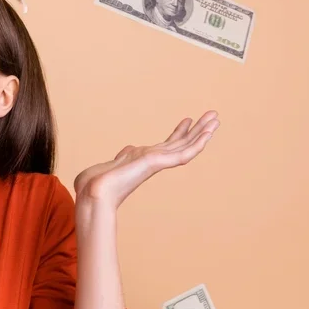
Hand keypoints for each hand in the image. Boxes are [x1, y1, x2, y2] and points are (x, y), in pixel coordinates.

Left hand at [73, 111, 218, 209]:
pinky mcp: (157, 163)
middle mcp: (153, 161)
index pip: (167, 144)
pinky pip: (183, 153)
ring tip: (215, 118)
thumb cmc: (96, 183)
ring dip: (202, 133)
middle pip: (180, 143)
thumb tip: (127, 149)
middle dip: (197, 130)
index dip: (179, 133)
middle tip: (212, 116)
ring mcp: (156, 162)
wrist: (93, 192)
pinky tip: (208, 133)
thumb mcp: (113, 162)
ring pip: (186, 147)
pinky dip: (197, 143)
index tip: (188, 120)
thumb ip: (124, 155)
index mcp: (144, 160)